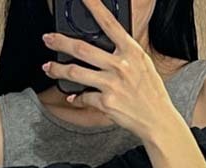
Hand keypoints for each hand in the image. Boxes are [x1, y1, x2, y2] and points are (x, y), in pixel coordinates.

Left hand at [40, 0, 181, 143]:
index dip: (94, 7)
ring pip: (76, 72)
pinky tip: (72, 97)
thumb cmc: (151, 93)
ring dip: (58, 69)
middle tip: (47, 38)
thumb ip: (125, 54)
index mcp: (131, 51)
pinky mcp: (106, 102)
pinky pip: (84, 96)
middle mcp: (120, 65)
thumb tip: (106, 47)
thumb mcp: (143, 64)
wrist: (157, 120)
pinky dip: (76, 97)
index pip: (109, 23)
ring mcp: (112, 84)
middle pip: (82, 48)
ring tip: (48, 67)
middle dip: (60, 42)